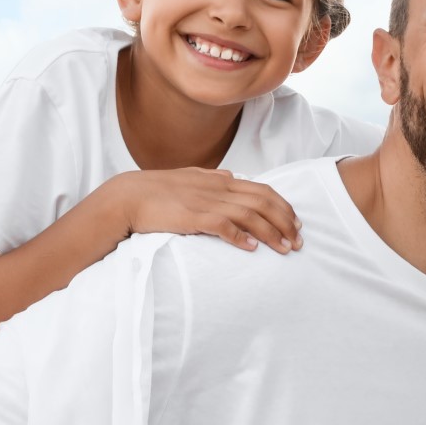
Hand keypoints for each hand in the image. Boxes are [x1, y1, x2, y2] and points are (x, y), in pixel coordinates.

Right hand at [105, 168, 300, 253]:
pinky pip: (223, 226)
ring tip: (284, 248)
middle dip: (286, 222)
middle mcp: (218, 189)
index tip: (296, 223)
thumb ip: (212, 177)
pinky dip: (241, 236)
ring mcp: (206, 202)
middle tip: (298, 240)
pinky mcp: (193, 218)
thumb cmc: (156, 190)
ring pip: (250, 215)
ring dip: (271, 232)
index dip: (283, 207)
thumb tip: (231, 176)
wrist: (127, 196)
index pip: (262, 190)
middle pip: (263, 202)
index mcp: (219, 180)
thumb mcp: (189, 177)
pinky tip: (252, 248)